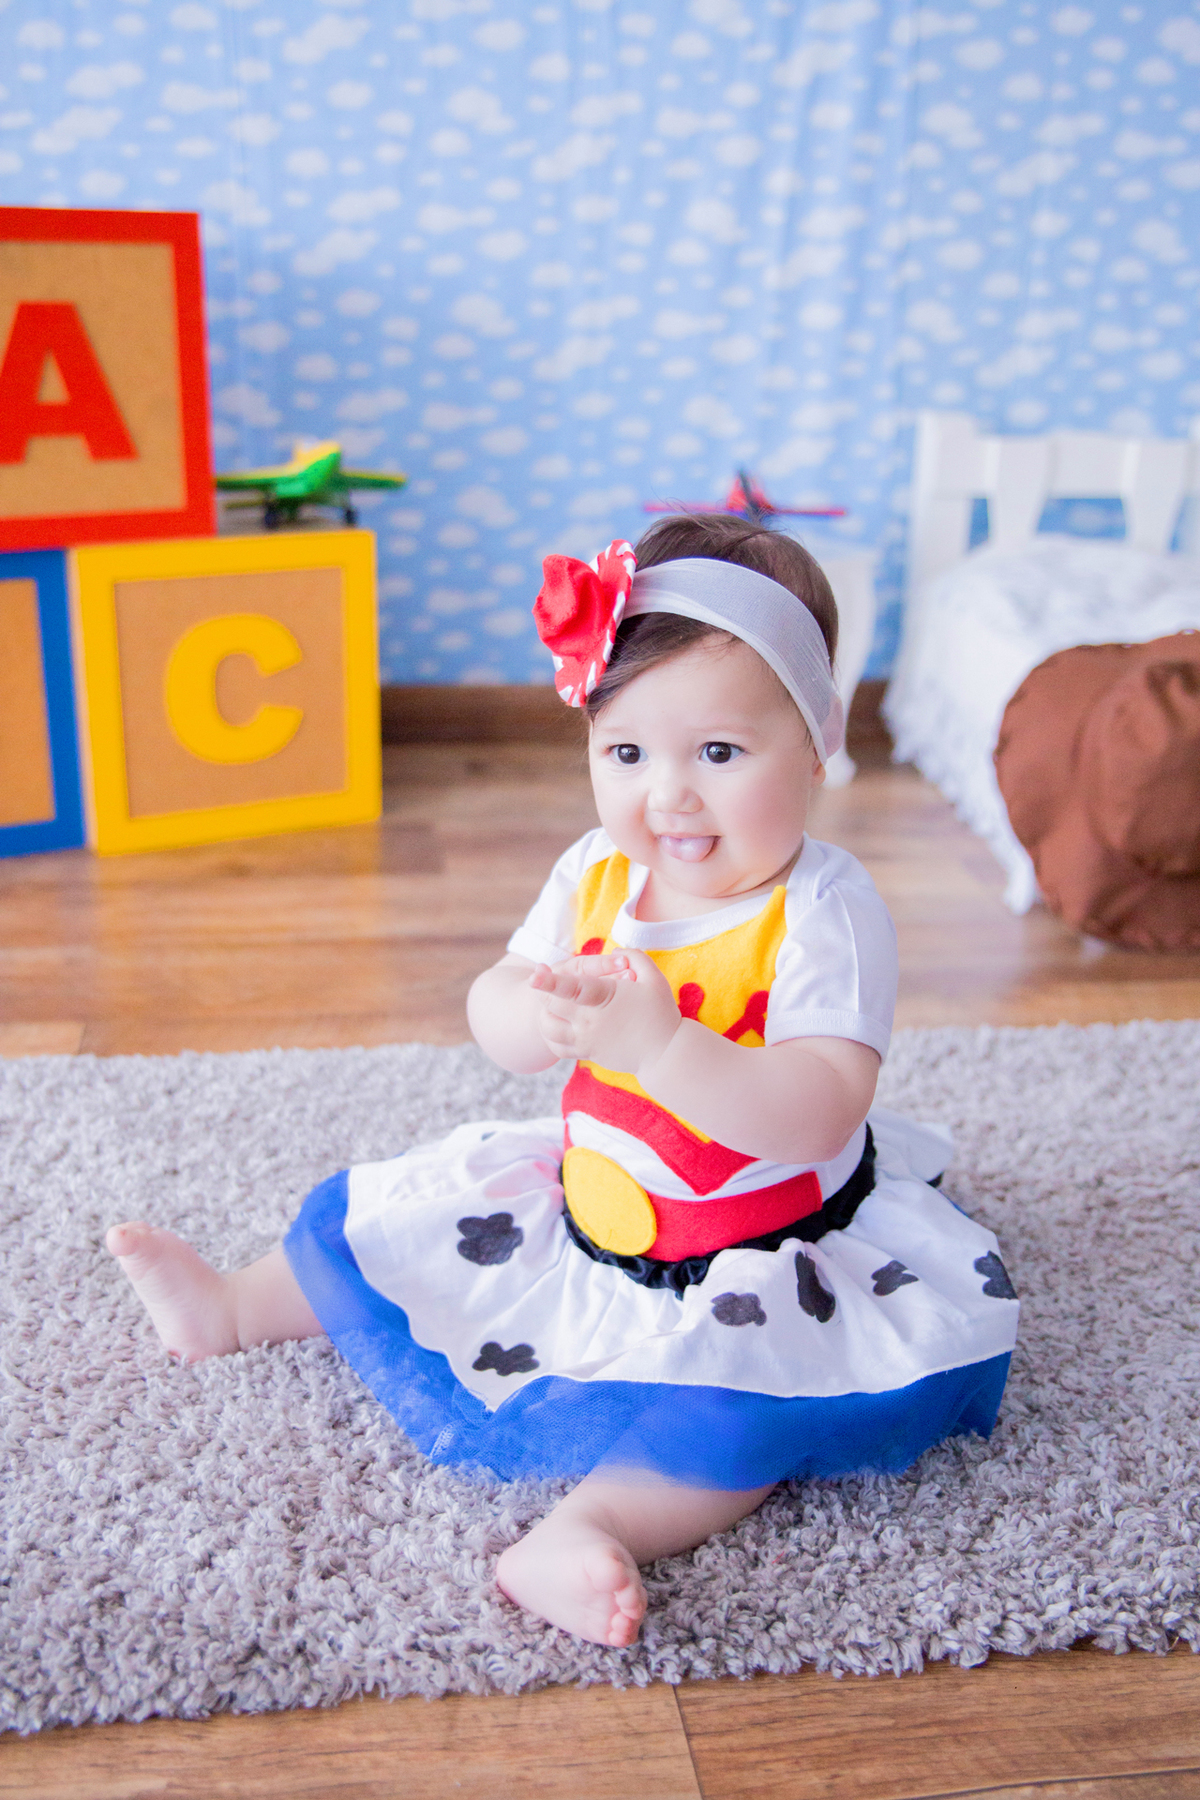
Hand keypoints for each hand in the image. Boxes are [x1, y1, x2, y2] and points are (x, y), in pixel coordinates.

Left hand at [530, 950, 680, 1075]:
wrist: (666, 1053)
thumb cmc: (661, 1013)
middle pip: (551, 1005)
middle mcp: (590, 1021)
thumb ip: (634, 957)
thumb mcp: (653, 977)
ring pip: (549, 1028)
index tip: (534, 974)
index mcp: (604, 998)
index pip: (572, 989)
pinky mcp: (586, 1053)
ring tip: (552, 1001)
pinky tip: (558, 1023)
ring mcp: (586, 1039)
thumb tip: (615, 952)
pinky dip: (551, 1035)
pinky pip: (557, 1047)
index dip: (550, 981)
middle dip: (544, 990)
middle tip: (545, 978)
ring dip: (545, 1013)